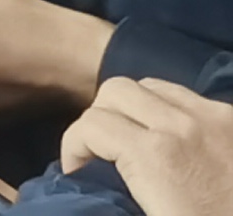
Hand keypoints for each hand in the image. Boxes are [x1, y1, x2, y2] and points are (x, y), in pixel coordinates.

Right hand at [64, 77, 232, 214]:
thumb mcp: (153, 215)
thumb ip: (123, 184)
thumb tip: (96, 176)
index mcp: (154, 156)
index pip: (91, 124)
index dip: (74, 146)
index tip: (77, 170)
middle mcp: (181, 125)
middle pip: (117, 90)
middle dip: (100, 117)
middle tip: (103, 149)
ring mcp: (215, 118)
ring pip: (154, 86)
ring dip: (137, 108)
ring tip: (139, 139)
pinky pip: (191, 98)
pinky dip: (173, 111)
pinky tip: (179, 140)